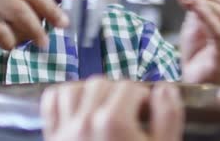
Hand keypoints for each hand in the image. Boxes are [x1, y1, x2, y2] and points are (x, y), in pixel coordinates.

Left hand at [40, 78, 182, 140]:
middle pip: (102, 84)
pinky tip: (78, 109)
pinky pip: (51, 102)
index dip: (143, 98)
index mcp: (113, 122)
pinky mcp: (52, 139)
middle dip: (118, 93)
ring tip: (104, 109)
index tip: (147, 112)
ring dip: (90, 93)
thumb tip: (165, 89)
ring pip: (74, 89)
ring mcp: (64, 130)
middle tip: (129, 113)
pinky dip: (63, 98)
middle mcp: (84, 120)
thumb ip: (168, 118)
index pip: (130, 87)